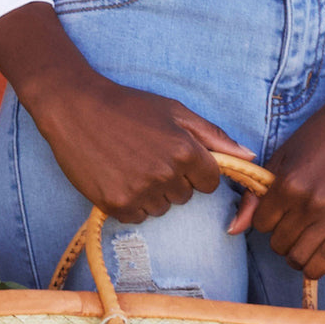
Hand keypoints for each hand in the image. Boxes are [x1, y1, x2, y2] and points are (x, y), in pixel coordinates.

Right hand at [0, 1, 252, 221]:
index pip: (211, 182)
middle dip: (173, 181)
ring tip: (129, 165)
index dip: (196, 171)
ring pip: (162, 208)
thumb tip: (249, 156)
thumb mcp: (175, 111)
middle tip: (146, 155)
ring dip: (151, 193)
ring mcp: (141, 192)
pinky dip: (130, 203)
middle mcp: (166, 174)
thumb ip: (214, 136)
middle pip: (186, 197)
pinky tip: (117, 178)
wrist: (74, 108)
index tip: (176, 157)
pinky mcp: (117, 205)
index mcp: (185, 150)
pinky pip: (138, 217)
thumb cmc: (128, 106)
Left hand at [228, 95, 324, 279]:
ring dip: (298, 255)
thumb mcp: (284, 156)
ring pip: (301, 258)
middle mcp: (310, 202)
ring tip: (306, 242)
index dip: (269, 221)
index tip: (281, 213)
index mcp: (288, 183)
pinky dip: (318, 265)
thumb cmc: (324, 133)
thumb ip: (257, 194)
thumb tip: (234, 229)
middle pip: (280, 244)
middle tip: (295, 226)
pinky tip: (318, 255)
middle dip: (283, 238)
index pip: (262, 225)